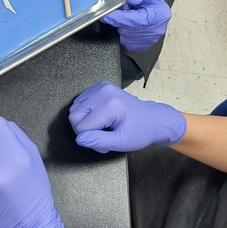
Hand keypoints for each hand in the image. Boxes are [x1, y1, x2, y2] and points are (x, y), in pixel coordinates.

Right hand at [69, 81, 185, 152]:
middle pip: (73, 115)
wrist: (152, 119)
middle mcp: (104, 91)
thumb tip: (79, 139)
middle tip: (102, 135)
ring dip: (85, 121)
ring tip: (103, 126)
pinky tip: (101, 117)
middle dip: (84, 130)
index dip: (89, 139)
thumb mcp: (121, 142)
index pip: (80, 127)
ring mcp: (102, 86)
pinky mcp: (100, 86)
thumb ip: (98, 141)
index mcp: (110, 105)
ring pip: (75, 108)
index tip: (104, 142)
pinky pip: (80, 101)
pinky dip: (87, 112)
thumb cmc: (140, 132)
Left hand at [100, 0, 171, 50]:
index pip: (138, 20)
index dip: (120, 19)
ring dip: (120, 27)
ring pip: (127, 38)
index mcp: (160, 14)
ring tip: (125, 15)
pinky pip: (127, 43)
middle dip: (119, 21)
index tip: (107, 16)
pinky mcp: (144, 44)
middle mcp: (158, 28)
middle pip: (131, 31)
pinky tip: (127, 24)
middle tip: (120, 10)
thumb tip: (133, 0)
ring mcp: (152, 38)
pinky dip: (123, 34)